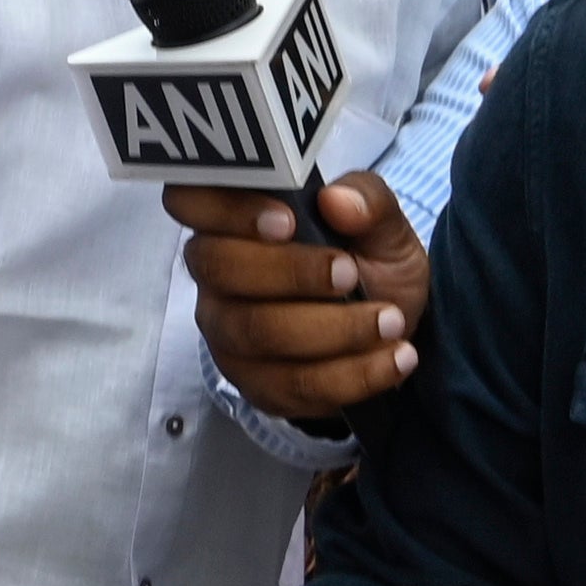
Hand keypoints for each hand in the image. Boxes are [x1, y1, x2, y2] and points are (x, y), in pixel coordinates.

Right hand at [174, 172, 425, 428]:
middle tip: (350, 273)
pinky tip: (395, 359)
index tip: (288, 220)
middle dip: (291, 272)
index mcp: (232, 220)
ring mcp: (229, 335)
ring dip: (333, 328)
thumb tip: (338, 200)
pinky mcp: (256, 385)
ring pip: (259, 332)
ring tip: (391, 321)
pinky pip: (294, 384)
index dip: (227, 209)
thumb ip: (368, 201)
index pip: (190, 200)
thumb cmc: (368, 263)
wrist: (387, 330)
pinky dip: (353, 374)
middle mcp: (216, 278)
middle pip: (221, 269)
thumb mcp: (382, 225)